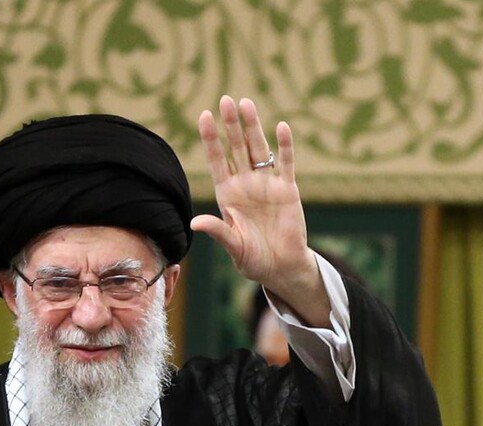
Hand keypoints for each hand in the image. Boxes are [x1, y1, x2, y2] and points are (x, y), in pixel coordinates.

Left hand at [192, 96, 326, 323]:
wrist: (282, 268)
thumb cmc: (254, 260)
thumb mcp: (234, 247)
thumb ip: (218, 231)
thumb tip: (194, 222)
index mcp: (228, 195)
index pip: (217, 160)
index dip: (210, 139)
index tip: (204, 116)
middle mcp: (245, 184)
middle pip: (236, 148)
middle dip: (230, 125)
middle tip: (225, 100)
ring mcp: (267, 185)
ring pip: (258, 150)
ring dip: (252, 127)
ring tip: (245, 103)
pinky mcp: (288, 190)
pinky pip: (285, 164)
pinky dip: (285, 146)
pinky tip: (281, 127)